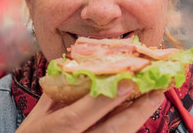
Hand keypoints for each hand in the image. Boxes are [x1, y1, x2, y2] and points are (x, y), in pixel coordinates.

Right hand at [16, 82, 164, 132]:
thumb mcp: (36, 117)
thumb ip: (54, 93)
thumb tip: (70, 67)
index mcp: (53, 130)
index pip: (81, 114)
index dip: (105, 99)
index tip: (128, 81)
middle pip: (110, 130)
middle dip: (135, 111)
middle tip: (156, 91)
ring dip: (138, 118)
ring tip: (154, 99)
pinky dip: (129, 125)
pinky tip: (138, 112)